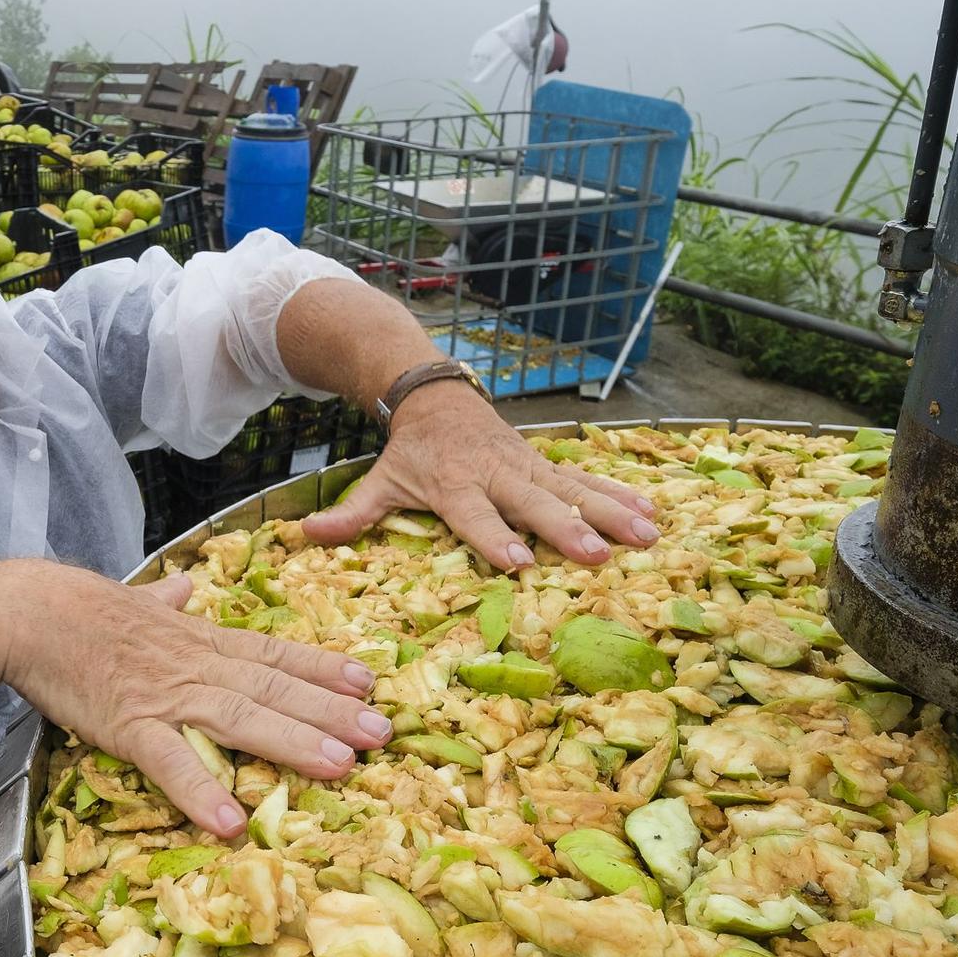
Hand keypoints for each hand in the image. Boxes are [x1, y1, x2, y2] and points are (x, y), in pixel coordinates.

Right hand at [0, 561, 390, 837]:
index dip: (322, 669)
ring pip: (240, 718)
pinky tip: (230, 820)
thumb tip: (186, 582)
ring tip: (340, 766)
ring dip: (293, 741)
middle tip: (381, 733)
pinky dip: (200, 790)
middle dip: (330, 711)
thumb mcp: (135, 598)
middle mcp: (194, 665)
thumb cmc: (77, 608)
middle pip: (273, 688)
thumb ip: (167, 598)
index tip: (367, 683)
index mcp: (198, 639)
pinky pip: (169, 762)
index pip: (273, 653)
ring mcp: (164, 695)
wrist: (25, 612)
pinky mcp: (127, 724)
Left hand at [302, 382, 660, 569]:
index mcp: (453, 484)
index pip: (475, 515)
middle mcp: (495, 474)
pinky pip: (587, 477)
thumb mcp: (378, 479)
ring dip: (611, 511)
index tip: (520, 561)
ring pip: (573, 487)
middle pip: (533, 503)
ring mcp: (526, 466)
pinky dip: (620, 492)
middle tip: (596, 553)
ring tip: (646, 534)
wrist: (434, 394)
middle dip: (566, 527)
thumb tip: (305, 534)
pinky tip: (652, 511)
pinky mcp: (545, 461)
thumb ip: (351, 513)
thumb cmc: (409, 452)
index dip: (496, 537)